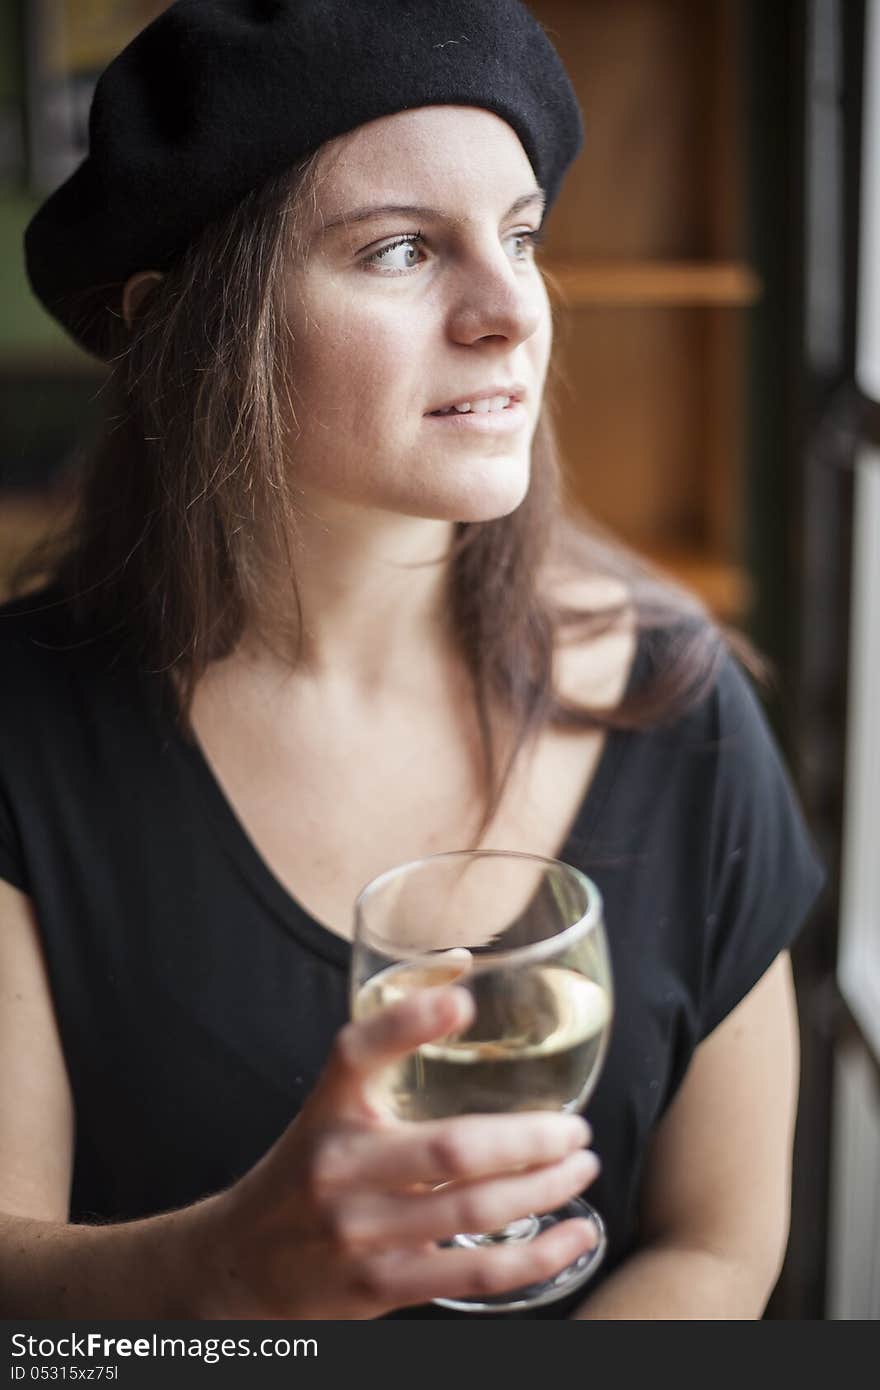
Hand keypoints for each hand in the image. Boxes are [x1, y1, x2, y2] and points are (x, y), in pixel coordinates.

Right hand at [193, 985, 600, 1318]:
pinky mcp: (379, 1285)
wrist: (240, 1264)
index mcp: (327, 1109)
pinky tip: (574, 1235)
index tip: (461, 1001)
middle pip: (452, 1147)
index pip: (356, 1053)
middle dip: (531, 1138)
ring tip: (579, 1167)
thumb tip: (461, 996)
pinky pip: (475, 1272)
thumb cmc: (306, 1171)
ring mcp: (359, 1231)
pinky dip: (537, 1256)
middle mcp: (339, 1165)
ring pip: (474, 1209)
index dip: (407, 1023)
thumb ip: (385, 1066)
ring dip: (545, 1188)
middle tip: (574, 1128)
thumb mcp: (329, 1109)